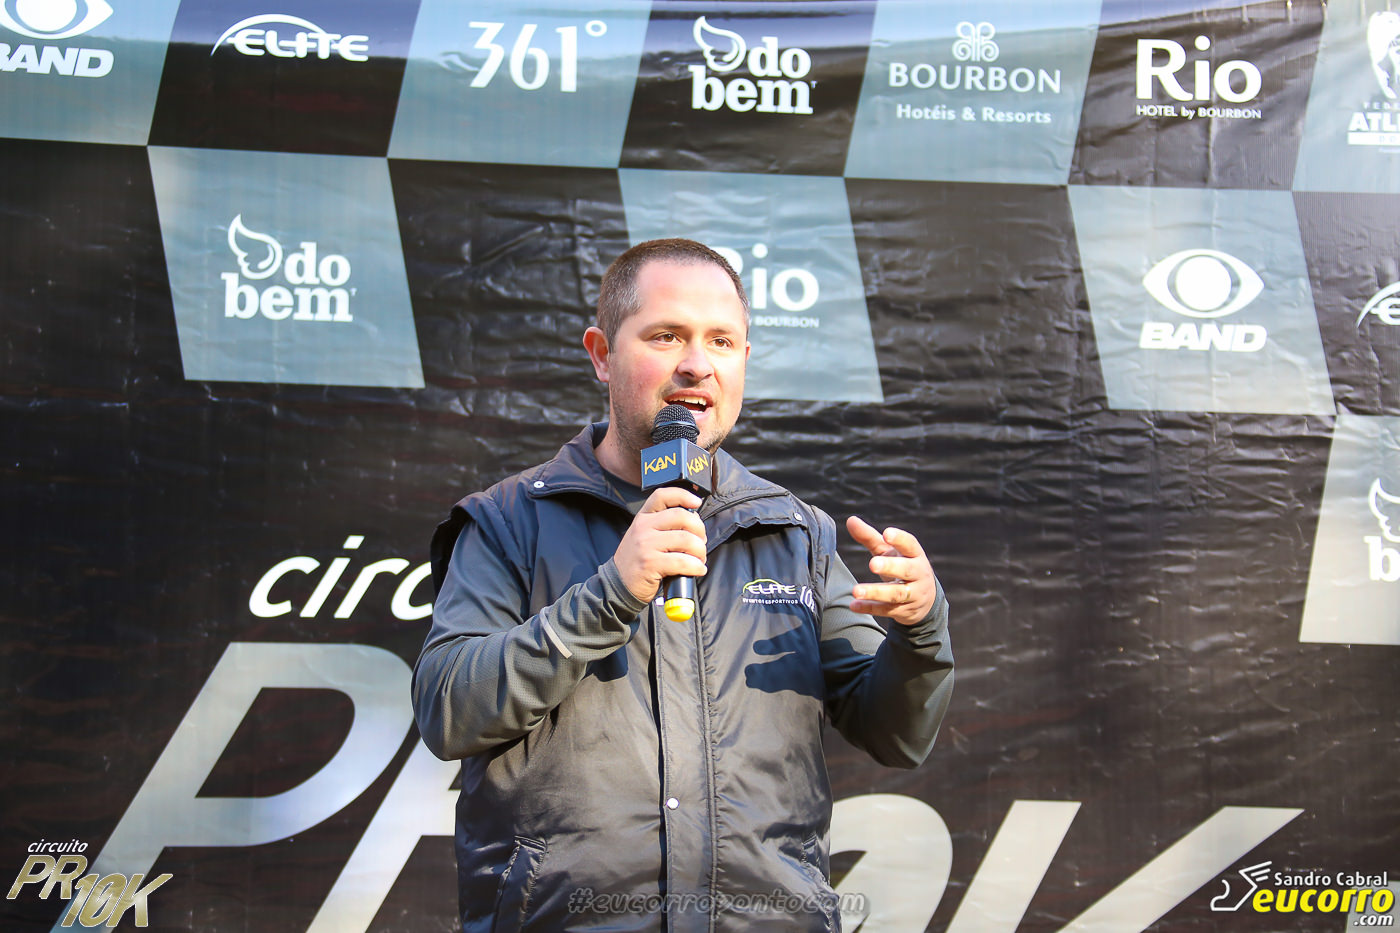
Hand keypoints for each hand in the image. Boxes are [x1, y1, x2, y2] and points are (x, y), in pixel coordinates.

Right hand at [614, 487, 706, 602]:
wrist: (618, 584)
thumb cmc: (637, 560)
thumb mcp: (644, 535)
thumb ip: (663, 526)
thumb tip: (693, 522)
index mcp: (643, 517)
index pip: (663, 496)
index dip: (683, 495)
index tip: (697, 502)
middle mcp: (643, 527)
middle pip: (681, 517)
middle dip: (699, 530)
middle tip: (701, 543)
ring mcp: (646, 545)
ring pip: (686, 540)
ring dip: (700, 551)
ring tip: (699, 560)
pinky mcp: (650, 563)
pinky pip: (682, 562)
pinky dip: (696, 567)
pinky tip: (697, 570)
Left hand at [845, 515, 937, 625]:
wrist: (924, 600)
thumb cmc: (901, 566)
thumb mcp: (889, 552)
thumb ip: (870, 537)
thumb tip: (850, 520)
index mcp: (915, 555)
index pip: (910, 545)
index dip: (900, 539)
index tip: (886, 533)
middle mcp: (918, 574)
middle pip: (906, 569)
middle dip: (890, 566)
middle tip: (872, 564)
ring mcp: (913, 594)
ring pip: (896, 593)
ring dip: (875, 592)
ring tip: (856, 590)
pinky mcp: (905, 611)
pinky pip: (887, 610)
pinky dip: (870, 607)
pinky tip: (854, 605)